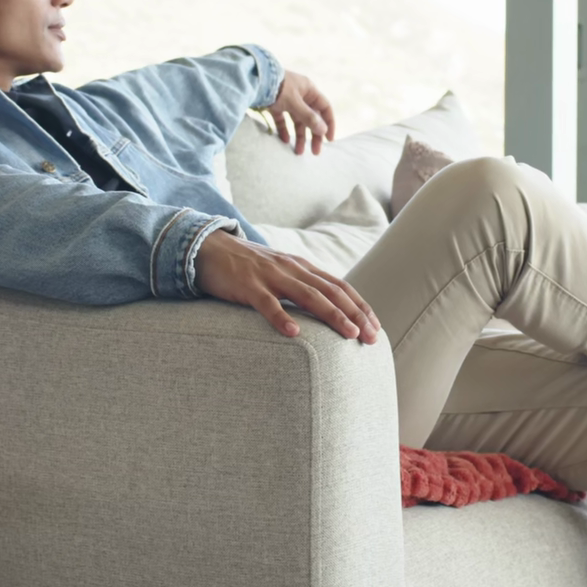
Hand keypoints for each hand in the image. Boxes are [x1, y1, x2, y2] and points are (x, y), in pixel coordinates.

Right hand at [195, 231, 380, 342]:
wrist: (210, 249)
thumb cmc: (247, 268)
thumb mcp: (281, 274)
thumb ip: (301, 287)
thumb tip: (326, 308)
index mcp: (302, 267)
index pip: (340, 286)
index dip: (360, 306)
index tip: (376, 327)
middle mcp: (292, 269)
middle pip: (331, 292)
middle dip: (355, 314)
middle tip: (372, 337)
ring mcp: (271, 276)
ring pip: (309, 296)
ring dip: (332, 315)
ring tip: (349, 334)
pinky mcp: (248, 286)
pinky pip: (267, 303)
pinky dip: (281, 318)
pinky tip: (294, 334)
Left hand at [263, 70, 335, 154]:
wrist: (253, 78)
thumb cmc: (277, 88)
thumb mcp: (294, 103)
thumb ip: (308, 117)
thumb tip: (323, 130)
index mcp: (309, 90)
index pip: (325, 108)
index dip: (329, 124)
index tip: (329, 140)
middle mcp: (300, 94)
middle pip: (312, 117)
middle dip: (313, 135)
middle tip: (315, 152)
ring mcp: (287, 100)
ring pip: (297, 121)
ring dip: (299, 136)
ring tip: (298, 152)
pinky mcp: (274, 104)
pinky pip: (283, 120)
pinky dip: (284, 130)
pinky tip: (284, 140)